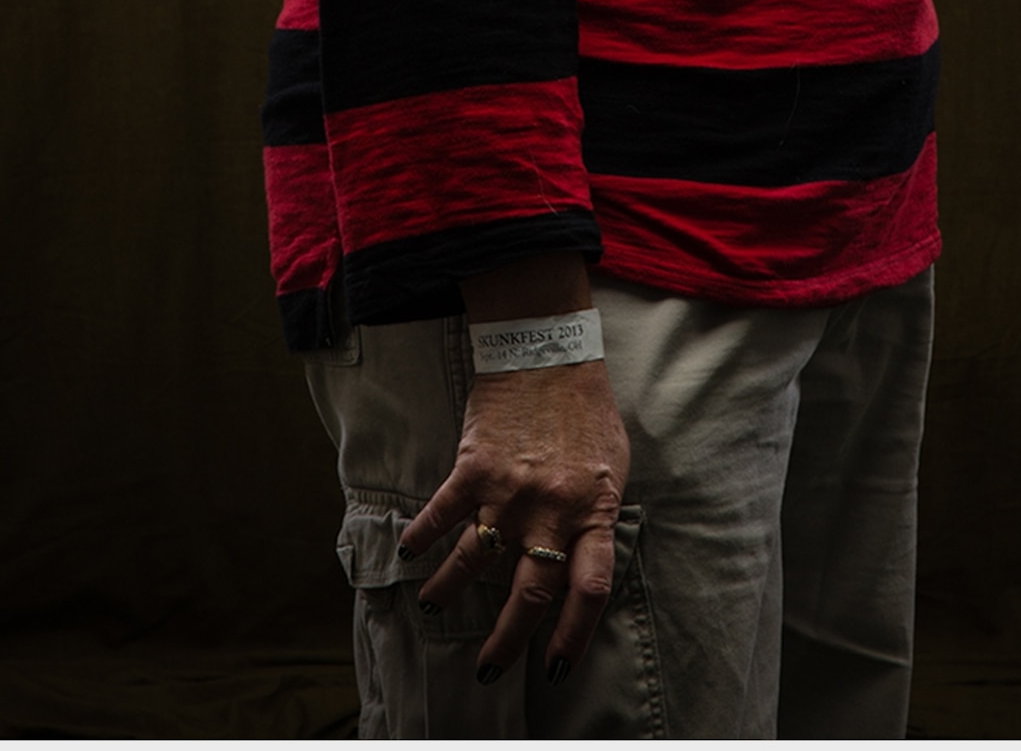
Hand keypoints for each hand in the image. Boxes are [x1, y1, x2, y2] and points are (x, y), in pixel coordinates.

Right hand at [402, 356, 628, 686]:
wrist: (549, 353)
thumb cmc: (586, 410)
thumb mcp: (612, 467)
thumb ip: (597, 515)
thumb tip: (580, 554)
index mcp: (594, 513)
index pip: (588, 592)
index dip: (572, 636)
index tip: (554, 666)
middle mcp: (553, 512)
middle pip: (530, 592)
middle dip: (509, 639)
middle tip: (488, 667)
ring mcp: (510, 491)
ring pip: (477, 561)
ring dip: (451, 590)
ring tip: (431, 606)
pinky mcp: (474, 466)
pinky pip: (443, 512)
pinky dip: (423, 535)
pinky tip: (408, 551)